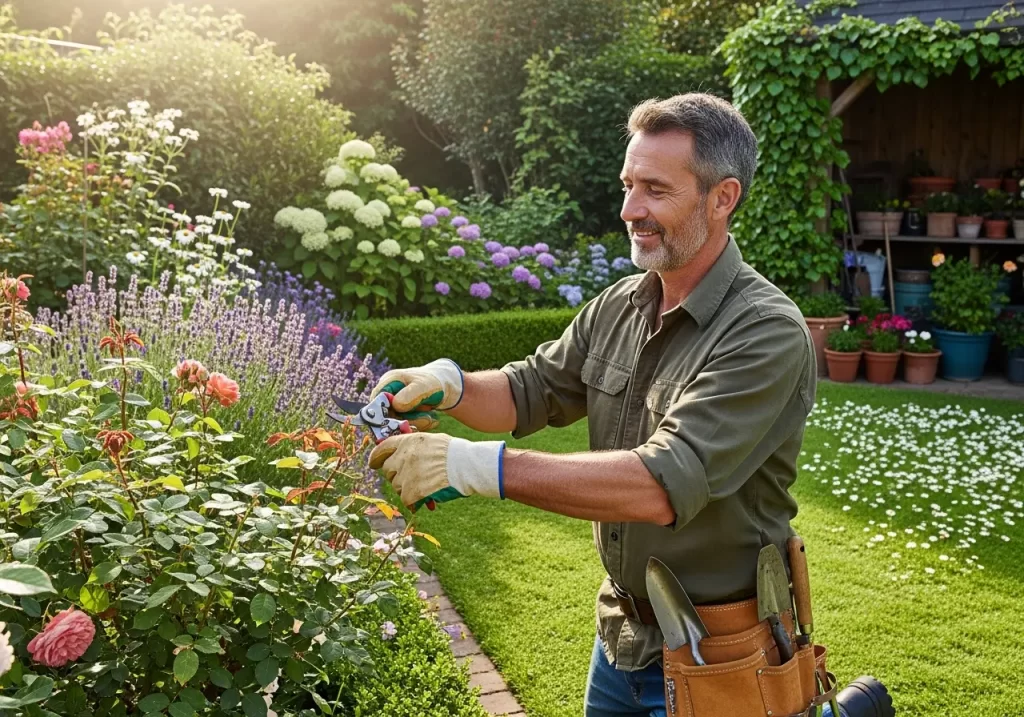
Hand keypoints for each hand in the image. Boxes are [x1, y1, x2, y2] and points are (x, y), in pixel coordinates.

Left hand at [368, 432, 504, 510]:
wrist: (466, 465)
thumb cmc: (455, 453)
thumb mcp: (432, 440)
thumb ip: (415, 447)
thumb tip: (404, 455)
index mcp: (408, 442)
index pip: (383, 448)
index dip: (376, 456)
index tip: (373, 463)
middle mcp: (403, 457)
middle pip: (388, 470)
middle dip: (397, 475)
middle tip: (411, 478)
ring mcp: (406, 475)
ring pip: (397, 486)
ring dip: (408, 489)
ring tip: (425, 488)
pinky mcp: (411, 492)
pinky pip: (406, 500)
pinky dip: (414, 502)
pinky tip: (426, 500)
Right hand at [371, 359, 463, 430]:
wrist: (444, 386)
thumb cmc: (432, 381)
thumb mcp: (423, 386)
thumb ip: (409, 395)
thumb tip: (395, 406)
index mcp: (387, 383)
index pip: (375, 404)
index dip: (385, 416)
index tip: (402, 421)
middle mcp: (387, 396)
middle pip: (385, 418)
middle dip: (405, 422)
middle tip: (425, 418)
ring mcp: (394, 407)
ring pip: (397, 425)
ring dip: (415, 424)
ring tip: (430, 417)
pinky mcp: (402, 416)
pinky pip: (405, 427)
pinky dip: (418, 426)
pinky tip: (430, 419)